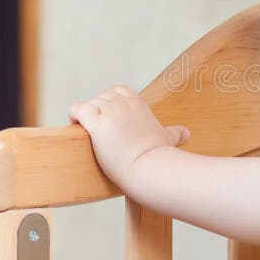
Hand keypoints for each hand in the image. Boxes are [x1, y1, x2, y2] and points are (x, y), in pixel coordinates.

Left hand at [68, 84, 189, 187]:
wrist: (149, 168)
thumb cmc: (158, 155)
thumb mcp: (168, 138)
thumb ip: (175, 133)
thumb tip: (186, 133)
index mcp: (138, 103)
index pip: (117, 91)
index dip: (110, 103)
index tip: (110, 120)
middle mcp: (124, 103)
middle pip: (101, 97)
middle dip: (98, 111)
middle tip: (99, 131)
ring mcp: (110, 112)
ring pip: (90, 104)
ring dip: (86, 117)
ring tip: (87, 134)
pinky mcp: (97, 125)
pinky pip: (78, 109)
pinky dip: (74, 115)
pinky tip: (76, 126)